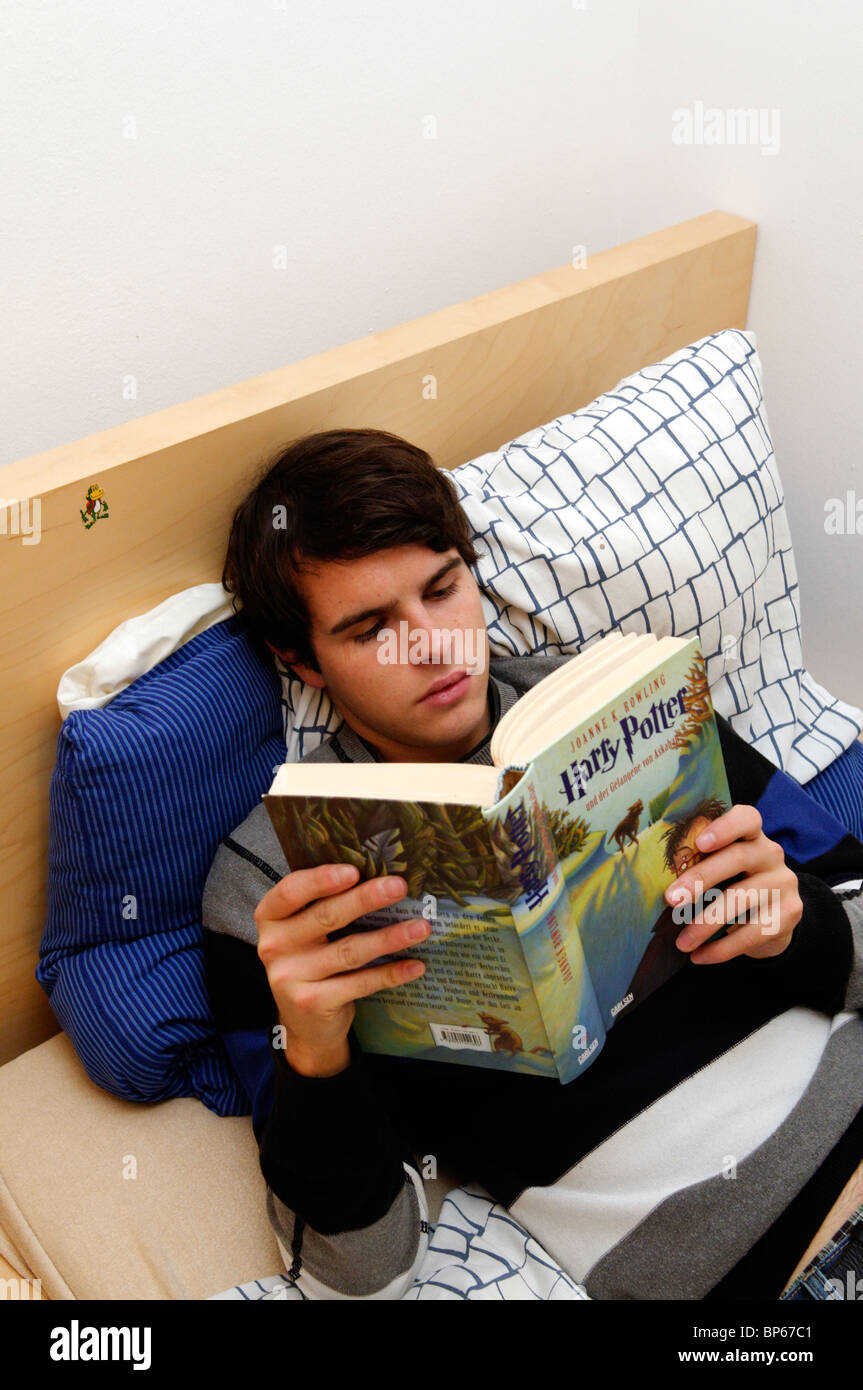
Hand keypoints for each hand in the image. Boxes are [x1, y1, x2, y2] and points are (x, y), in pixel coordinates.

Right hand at [254, 864, 429, 1074]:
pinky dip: (391, 973)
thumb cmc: (310, 961)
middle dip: (366, 899)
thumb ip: (324, 904)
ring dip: (389, 938)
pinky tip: (415, 965)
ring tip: (420, 927)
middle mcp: (274, 946)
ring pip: (349, 951)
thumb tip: (378, 876)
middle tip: (398, 886)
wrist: (303, 1023)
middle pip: (325, 916)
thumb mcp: (305, 932)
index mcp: (270, 918)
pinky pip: (360, 983)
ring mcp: (291, 977)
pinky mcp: (313, 1003)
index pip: (290, 891)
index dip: (321, 879)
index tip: (353, 871)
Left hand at [665, 804, 802, 963]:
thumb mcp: (722, 869)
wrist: (773, 919)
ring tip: (681, 942)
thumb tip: (653, 879)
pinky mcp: (789, 914)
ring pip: (742, 898)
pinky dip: (722, 948)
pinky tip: (699, 956)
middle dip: (700, 879)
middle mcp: (771, 854)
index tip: (699, 843)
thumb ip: (701, 863)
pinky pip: (753, 932)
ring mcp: (784, 883)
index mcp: (751, 835)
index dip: (724, 828)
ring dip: (706, 923)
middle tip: (671, 900)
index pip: (747, 818)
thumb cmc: (733, 885)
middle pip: (737, 858)